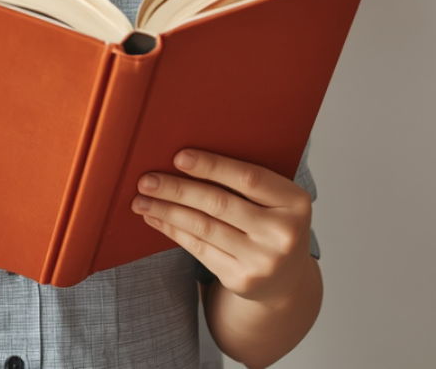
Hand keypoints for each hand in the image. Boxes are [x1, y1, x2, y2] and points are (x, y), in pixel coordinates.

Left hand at [132, 148, 312, 306]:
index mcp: (295, 202)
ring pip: (204, 227)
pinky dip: (173, 231)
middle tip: (146, 180)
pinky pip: (199, 249)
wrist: (286, 279)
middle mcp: (282, 233)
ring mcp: (263, 261)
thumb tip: (186, 155)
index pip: (248, 178)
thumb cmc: (272, 222)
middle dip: (177, 189)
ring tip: (141, 200)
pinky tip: (156, 219)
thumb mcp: (275, 199)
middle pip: (219, 204)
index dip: (212, 166)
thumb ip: (245, 179)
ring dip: (167, 211)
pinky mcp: (242, 280)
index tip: (179, 157)